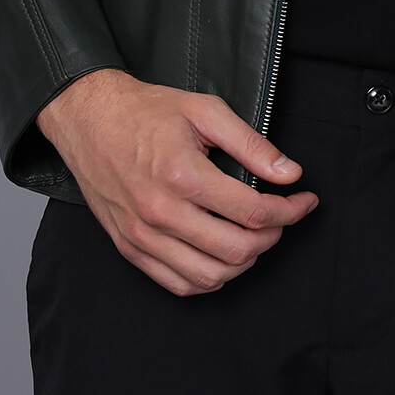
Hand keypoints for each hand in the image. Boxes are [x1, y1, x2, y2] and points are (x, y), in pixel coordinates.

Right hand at [36, 68, 318, 295]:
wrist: (89, 119)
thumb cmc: (146, 111)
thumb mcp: (205, 111)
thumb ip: (251, 144)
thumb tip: (289, 172)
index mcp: (183, 175)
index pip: (252, 211)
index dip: (290, 210)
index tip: (305, 201)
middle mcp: (162, 213)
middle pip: (235, 250)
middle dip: (272, 237)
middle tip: (282, 217)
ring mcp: (143, 236)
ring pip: (209, 276)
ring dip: (244, 262)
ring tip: (255, 236)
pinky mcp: (130, 248)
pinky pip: (178, 283)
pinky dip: (210, 279)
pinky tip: (223, 256)